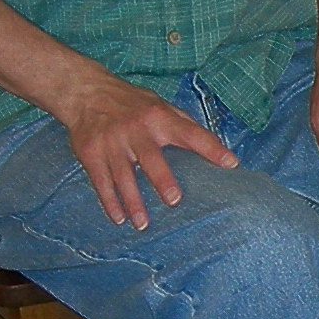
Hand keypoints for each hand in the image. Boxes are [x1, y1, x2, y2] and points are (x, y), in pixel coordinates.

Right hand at [57, 72, 237, 230]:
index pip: (191, 133)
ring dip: (133, 202)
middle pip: (151, 158)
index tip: (230, 163)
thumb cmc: (133, 103)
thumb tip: (211, 143)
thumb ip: (183, 124)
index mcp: (160, 117)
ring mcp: (112, 142)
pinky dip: (109, 202)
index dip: (212, 148)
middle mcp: (137, 130)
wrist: (87, 93)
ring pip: (123, 176)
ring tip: (143, 224)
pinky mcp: (91, 153)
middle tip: (174, 200)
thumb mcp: (160, 105)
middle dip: (162, 179)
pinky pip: (101, 182)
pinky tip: (119, 219)